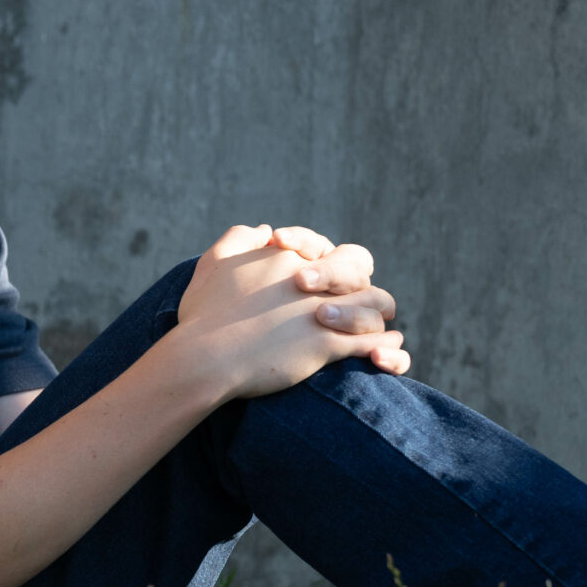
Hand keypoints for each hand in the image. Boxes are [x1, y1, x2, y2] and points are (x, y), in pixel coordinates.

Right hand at [176, 223, 407, 405]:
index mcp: (288, 257)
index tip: (315, 282)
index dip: (326, 262)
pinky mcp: (326, 345)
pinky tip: (382, 355)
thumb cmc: (203, 314)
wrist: (205, 357)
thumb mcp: (214, 262)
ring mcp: (323, 312)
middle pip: (359, 268)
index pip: (325, 248)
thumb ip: (238, 238)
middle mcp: (312, 279)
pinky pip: (370, 342)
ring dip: (377, 314)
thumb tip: (265, 229)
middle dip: (362, 283)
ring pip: (373, 304)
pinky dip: (383, 348)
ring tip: (381, 326)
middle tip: (362, 299)